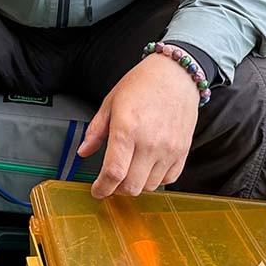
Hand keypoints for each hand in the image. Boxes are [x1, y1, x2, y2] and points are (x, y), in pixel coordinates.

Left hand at [76, 53, 199, 197]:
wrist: (176, 74)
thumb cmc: (142, 84)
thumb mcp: (110, 102)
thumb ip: (96, 130)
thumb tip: (83, 152)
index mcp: (127, 129)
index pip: (114, 173)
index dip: (102, 188)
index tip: (97, 191)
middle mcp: (150, 143)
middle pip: (131, 186)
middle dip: (116, 190)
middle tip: (111, 182)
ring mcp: (169, 149)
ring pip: (149, 186)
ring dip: (136, 184)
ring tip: (130, 171)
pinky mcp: (183, 151)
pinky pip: (168, 179)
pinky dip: (156, 179)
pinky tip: (148, 167)